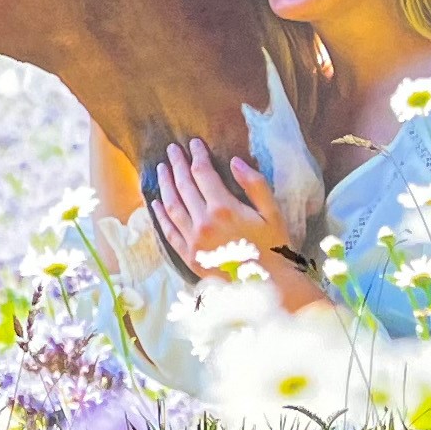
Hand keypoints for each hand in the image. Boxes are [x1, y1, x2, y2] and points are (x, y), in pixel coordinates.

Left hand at [157, 139, 303, 279]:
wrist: (269, 286)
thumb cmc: (275, 247)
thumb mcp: (273, 213)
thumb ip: (255, 185)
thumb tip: (234, 161)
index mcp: (223, 209)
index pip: (203, 173)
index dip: (198, 155)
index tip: (194, 143)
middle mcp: (203, 223)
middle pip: (184, 186)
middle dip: (177, 164)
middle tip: (172, 149)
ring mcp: (193, 241)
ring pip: (172, 206)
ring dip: (165, 185)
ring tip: (161, 168)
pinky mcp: (189, 256)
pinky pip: (169, 232)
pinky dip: (160, 216)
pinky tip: (155, 203)